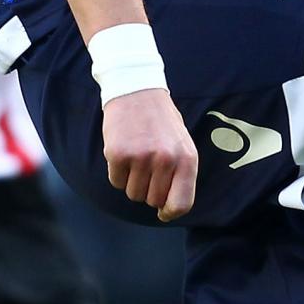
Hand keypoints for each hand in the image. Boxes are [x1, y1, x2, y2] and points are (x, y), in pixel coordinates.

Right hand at [104, 87, 196, 221]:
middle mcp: (166, 159)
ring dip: (132, 181)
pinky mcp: (118, 154)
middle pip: (153, 201)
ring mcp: (141, 157)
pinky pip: (116, 182)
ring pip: (133, 194)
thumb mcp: (181, 144)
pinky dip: (117, 172)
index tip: (162, 212)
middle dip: (148, 190)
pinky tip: (123, 151)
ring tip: (136, 157)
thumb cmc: (161, 121)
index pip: (181, 203)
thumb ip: (180, 174)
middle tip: (147, 168)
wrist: (136, 90)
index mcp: (186, 158)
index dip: (170, 213)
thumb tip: (168, 209)